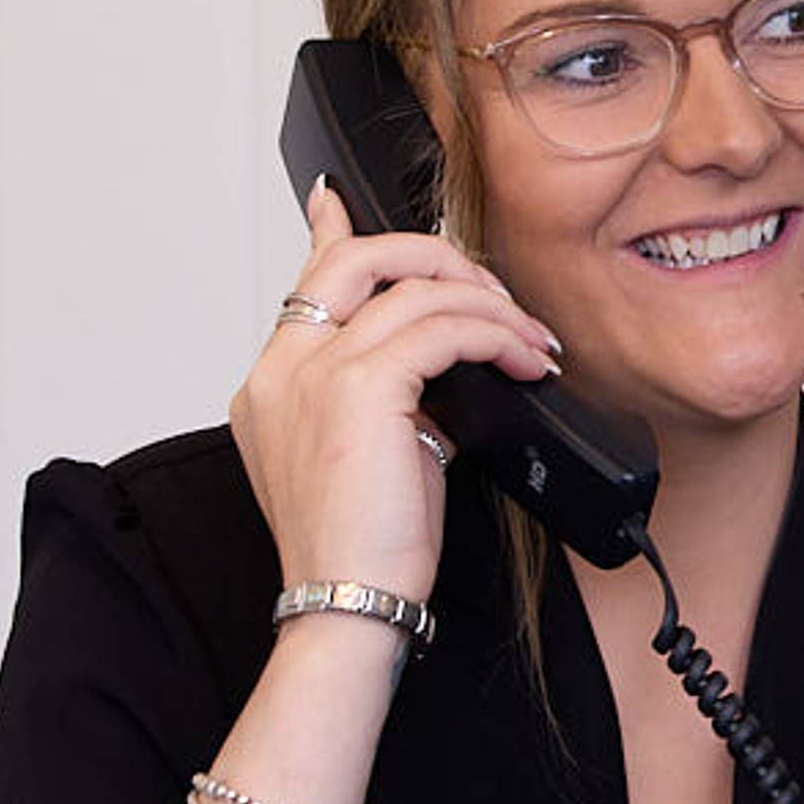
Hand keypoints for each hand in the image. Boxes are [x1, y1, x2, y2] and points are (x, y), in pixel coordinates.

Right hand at [228, 181, 561, 603]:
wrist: (348, 604)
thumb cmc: (362, 547)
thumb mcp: (373, 455)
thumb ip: (389, 398)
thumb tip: (442, 364)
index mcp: (274, 383)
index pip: (307, 280)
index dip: (331, 230)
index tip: (338, 200)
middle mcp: (283, 368)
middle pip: (359, 257)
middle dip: (438, 260)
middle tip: (491, 295)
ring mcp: (314, 373)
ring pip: (415, 289)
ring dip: (489, 307)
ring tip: (528, 343)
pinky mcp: (359, 389)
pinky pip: (443, 328)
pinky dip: (495, 335)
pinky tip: (522, 362)